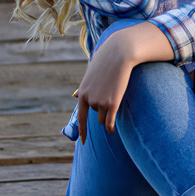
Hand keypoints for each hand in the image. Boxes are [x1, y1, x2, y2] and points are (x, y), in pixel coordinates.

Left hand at [74, 28, 137, 142]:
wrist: (119, 54)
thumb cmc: (106, 62)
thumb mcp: (90, 75)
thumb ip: (84, 88)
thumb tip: (75, 96)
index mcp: (82, 93)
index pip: (81, 117)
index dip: (82, 130)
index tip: (83, 142)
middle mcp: (89, 100)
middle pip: (96, 115)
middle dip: (102, 108)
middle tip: (109, 92)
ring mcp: (101, 102)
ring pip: (104, 118)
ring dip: (109, 113)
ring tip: (114, 95)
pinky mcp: (112, 103)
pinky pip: (110, 121)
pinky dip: (111, 127)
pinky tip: (112, 131)